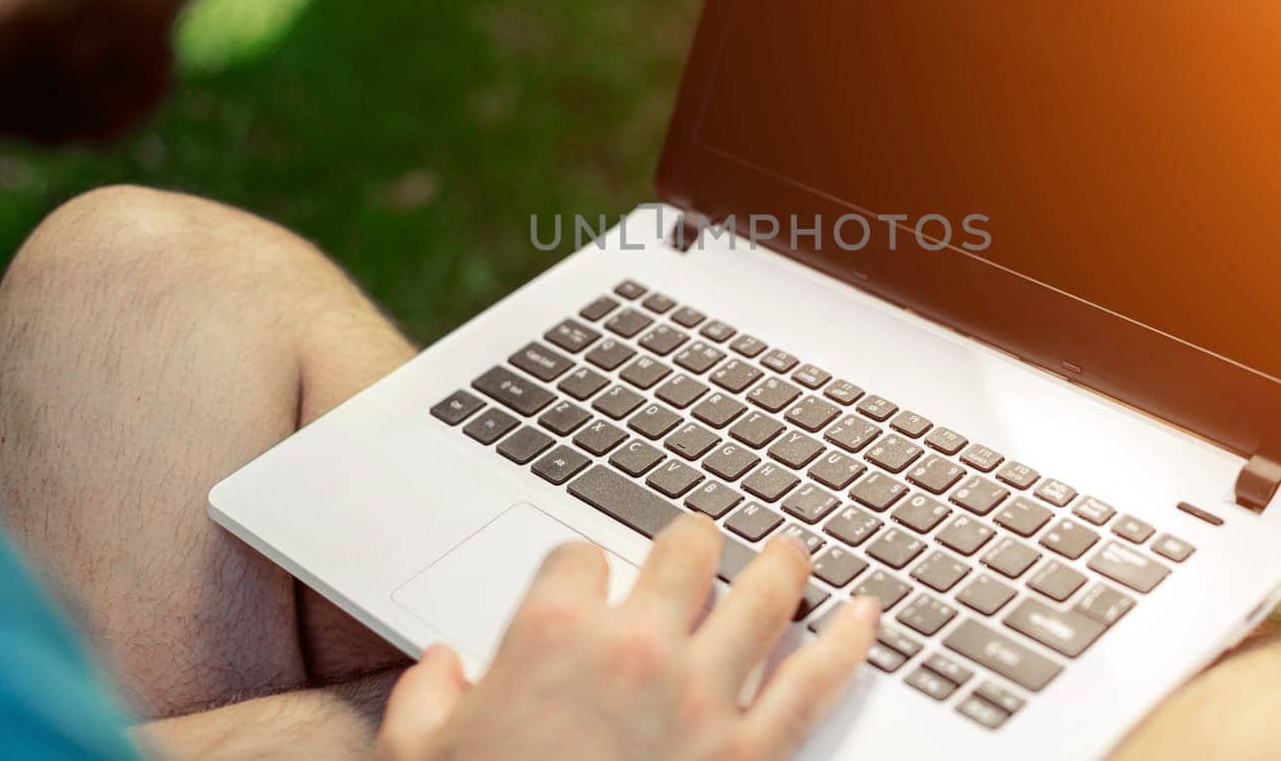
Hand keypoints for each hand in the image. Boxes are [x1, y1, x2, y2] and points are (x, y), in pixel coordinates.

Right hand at [374, 513, 880, 760]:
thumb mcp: (414, 757)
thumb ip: (425, 699)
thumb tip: (440, 668)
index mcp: (553, 633)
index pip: (579, 555)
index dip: (582, 568)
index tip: (586, 585)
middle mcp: (635, 648)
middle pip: (687, 546)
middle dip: (693, 542)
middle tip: (701, 549)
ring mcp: (701, 696)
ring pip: (764, 592)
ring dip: (781, 567)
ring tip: (791, 555)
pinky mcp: (749, 754)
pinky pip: (814, 683)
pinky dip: (847, 645)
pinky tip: (866, 619)